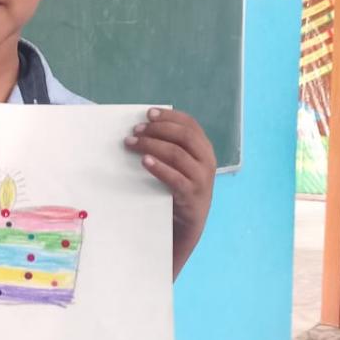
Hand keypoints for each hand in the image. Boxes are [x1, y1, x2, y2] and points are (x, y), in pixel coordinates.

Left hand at [125, 108, 216, 277]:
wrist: (188, 226)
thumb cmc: (178, 190)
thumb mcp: (182, 166)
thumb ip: (172, 148)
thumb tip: (143, 129)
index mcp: (205, 149)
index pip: (190, 124)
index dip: (169, 117)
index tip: (148, 113)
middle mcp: (207, 161)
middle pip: (184, 136)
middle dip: (158, 129)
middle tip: (135, 131)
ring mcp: (201, 179)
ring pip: (177, 154)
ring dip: (152, 145)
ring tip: (132, 144)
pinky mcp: (191, 196)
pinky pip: (175, 177)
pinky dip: (159, 167)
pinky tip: (145, 161)